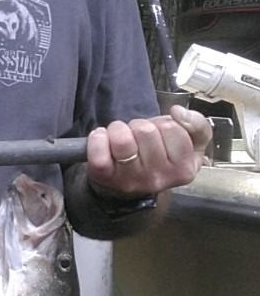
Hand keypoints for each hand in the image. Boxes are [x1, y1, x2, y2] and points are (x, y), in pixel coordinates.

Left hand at [85, 105, 209, 198]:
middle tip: (138, 137)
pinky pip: (99, 151)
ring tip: (121, 137)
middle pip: (145, 130)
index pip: (172, 128)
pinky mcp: (105, 177)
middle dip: (140, 125)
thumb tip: (178, 112)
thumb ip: (197, 125)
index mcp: (184, 169)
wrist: (129, 183)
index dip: (163, 124)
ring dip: (118, 129)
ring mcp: (130, 179)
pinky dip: (97, 138)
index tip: (160, 135)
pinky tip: (102, 139)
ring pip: (122, 138)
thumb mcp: (190, 144)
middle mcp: (159, 178)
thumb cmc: (159, 157)